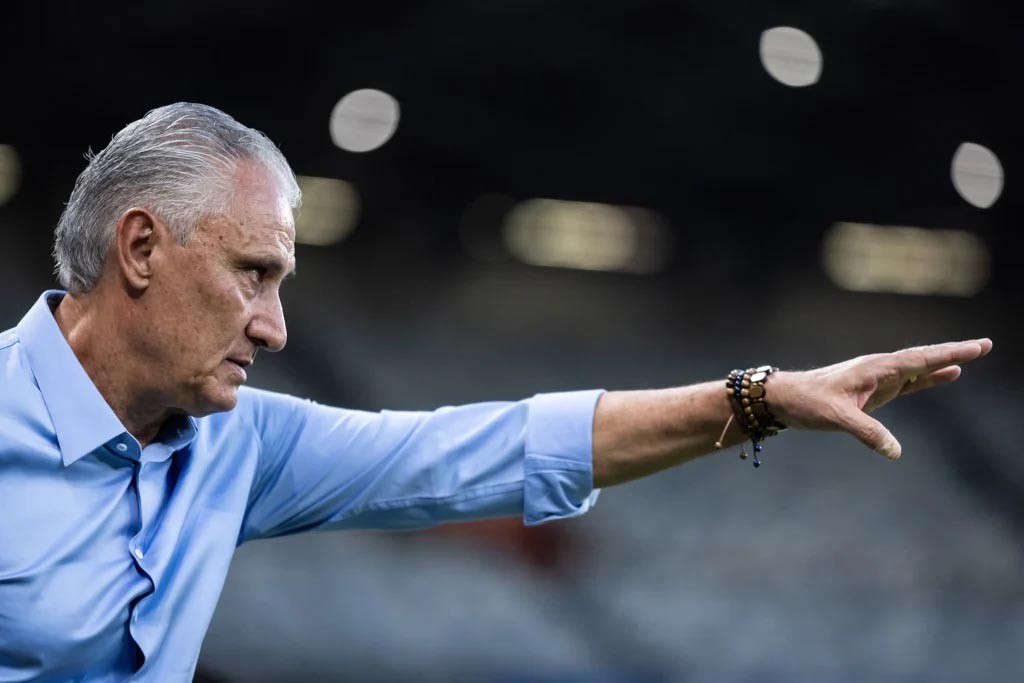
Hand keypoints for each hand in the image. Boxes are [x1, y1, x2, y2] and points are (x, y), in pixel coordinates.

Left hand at [769, 339, 992, 459]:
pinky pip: (908, 383)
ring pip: (918, 369)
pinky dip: (928, 379)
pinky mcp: (874, 392)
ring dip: (943, 363)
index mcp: (875, 368)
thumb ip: (867, 432)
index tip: (977, 347)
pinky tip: (946, 376)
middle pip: (924, 358)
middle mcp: (879, 369)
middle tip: (985, 345)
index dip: (949, 354)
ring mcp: (878, 379)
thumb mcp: (836, 417)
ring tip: (971, 357)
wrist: (783, 399)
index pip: (920, 359)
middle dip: (954, 353)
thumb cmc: (807, 402)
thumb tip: (895, 451)